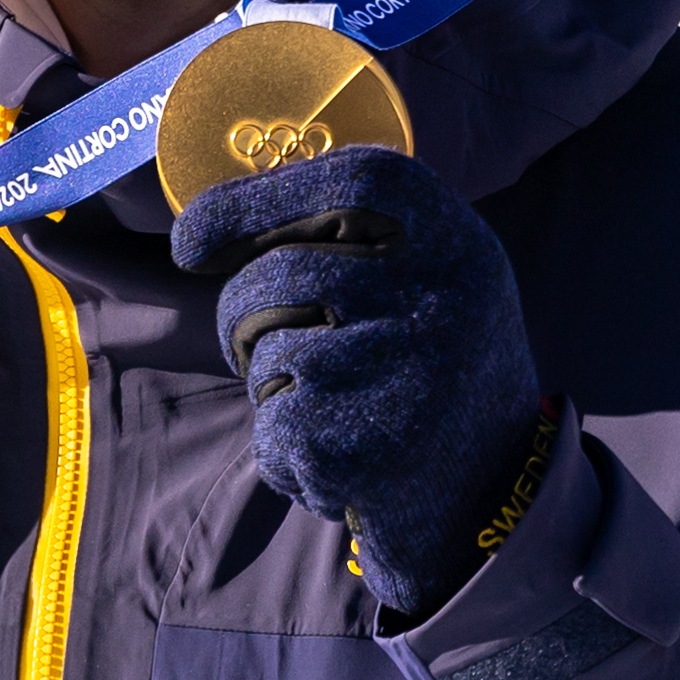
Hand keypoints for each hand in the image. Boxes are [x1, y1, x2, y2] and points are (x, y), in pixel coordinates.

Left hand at [170, 143, 547, 624]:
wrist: (493, 498)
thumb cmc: (435, 373)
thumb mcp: (436, 281)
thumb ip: (358, 237)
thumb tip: (218, 218)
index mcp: (458, 244)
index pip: (349, 180)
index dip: (252, 200)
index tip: (186, 240)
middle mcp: (437, 300)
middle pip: (276, 274)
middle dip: (239, 313)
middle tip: (260, 345)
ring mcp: (402, 375)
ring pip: (266, 354)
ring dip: (271, 388)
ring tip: (338, 410)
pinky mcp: (363, 449)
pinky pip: (271, 428)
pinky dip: (283, 451)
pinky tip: (340, 463)